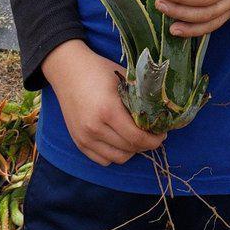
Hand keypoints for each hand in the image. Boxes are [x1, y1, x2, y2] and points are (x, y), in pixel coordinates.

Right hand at [42, 40, 165, 165]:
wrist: (68, 70)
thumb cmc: (98, 70)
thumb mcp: (123, 79)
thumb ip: (139, 98)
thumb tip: (160, 113)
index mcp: (108, 110)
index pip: (137, 138)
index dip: (154, 140)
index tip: (162, 133)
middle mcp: (95, 128)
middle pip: (129, 149)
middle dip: (145, 145)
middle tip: (153, 135)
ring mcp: (84, 137)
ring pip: (117, 158)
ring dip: (131, 151)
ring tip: (136, 138)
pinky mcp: (78, 142)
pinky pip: (102, 160)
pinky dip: (115, 154)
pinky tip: (120, 141)